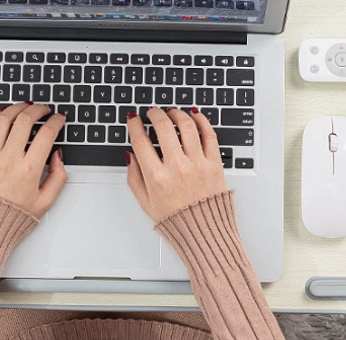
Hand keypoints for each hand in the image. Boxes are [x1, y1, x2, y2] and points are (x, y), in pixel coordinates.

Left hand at [0, 103, 67, 218]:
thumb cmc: (12, 218)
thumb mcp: (45, 201)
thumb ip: (58, 177)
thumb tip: (58, 156)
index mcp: (28, 170)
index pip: (46, 133)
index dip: (56, 121)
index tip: (58, 118)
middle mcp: (8, 160)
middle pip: (25, 120)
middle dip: (38, 109)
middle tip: (43, 109)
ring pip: (3, 120)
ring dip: (16, 108)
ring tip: (24, 107)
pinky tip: (2, 116)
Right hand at [126, 107, 227, 222]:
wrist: (205, 233)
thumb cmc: (177, 220)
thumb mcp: (146, 203)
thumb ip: (134, 178)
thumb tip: (131, 155)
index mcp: (157, 178)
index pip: (140, 141)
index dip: (134, 125)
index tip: (134, 119)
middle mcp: (178, 168)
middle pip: (164, 127)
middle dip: (155, 113)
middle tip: (153, 112)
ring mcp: (198, 164)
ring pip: (187, 126)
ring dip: (176, 113)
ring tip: (172, 113)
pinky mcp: (215, 163)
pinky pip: (209, 134)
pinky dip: (201, 120)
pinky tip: (194, 116)